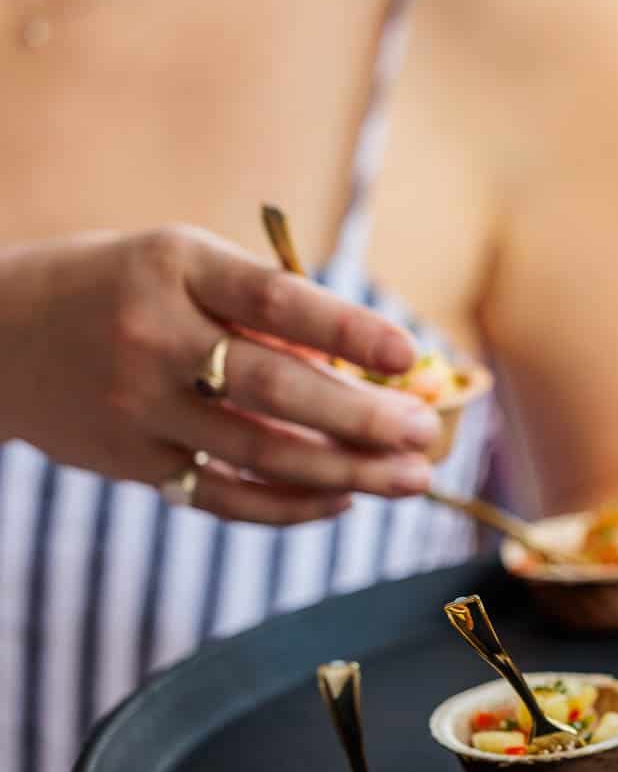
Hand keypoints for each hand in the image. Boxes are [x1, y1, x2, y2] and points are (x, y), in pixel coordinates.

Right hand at [0, 226, 442, 523]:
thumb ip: (260, 309)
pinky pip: (225, 496)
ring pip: (259, 453)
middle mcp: (154, 337)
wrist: (0, 335)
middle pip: (275, 389)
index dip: (347, 331)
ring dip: (345, 472)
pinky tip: (342, 500)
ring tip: (408, 477)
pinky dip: (290, 505)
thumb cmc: (120, 288)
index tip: (408, 355)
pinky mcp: (132, 463)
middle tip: (422, 434)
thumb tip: (365, 371)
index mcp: (175, 267)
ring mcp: (140, 407)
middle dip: (361, 418)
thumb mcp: (180, 266)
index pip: (276, 301)